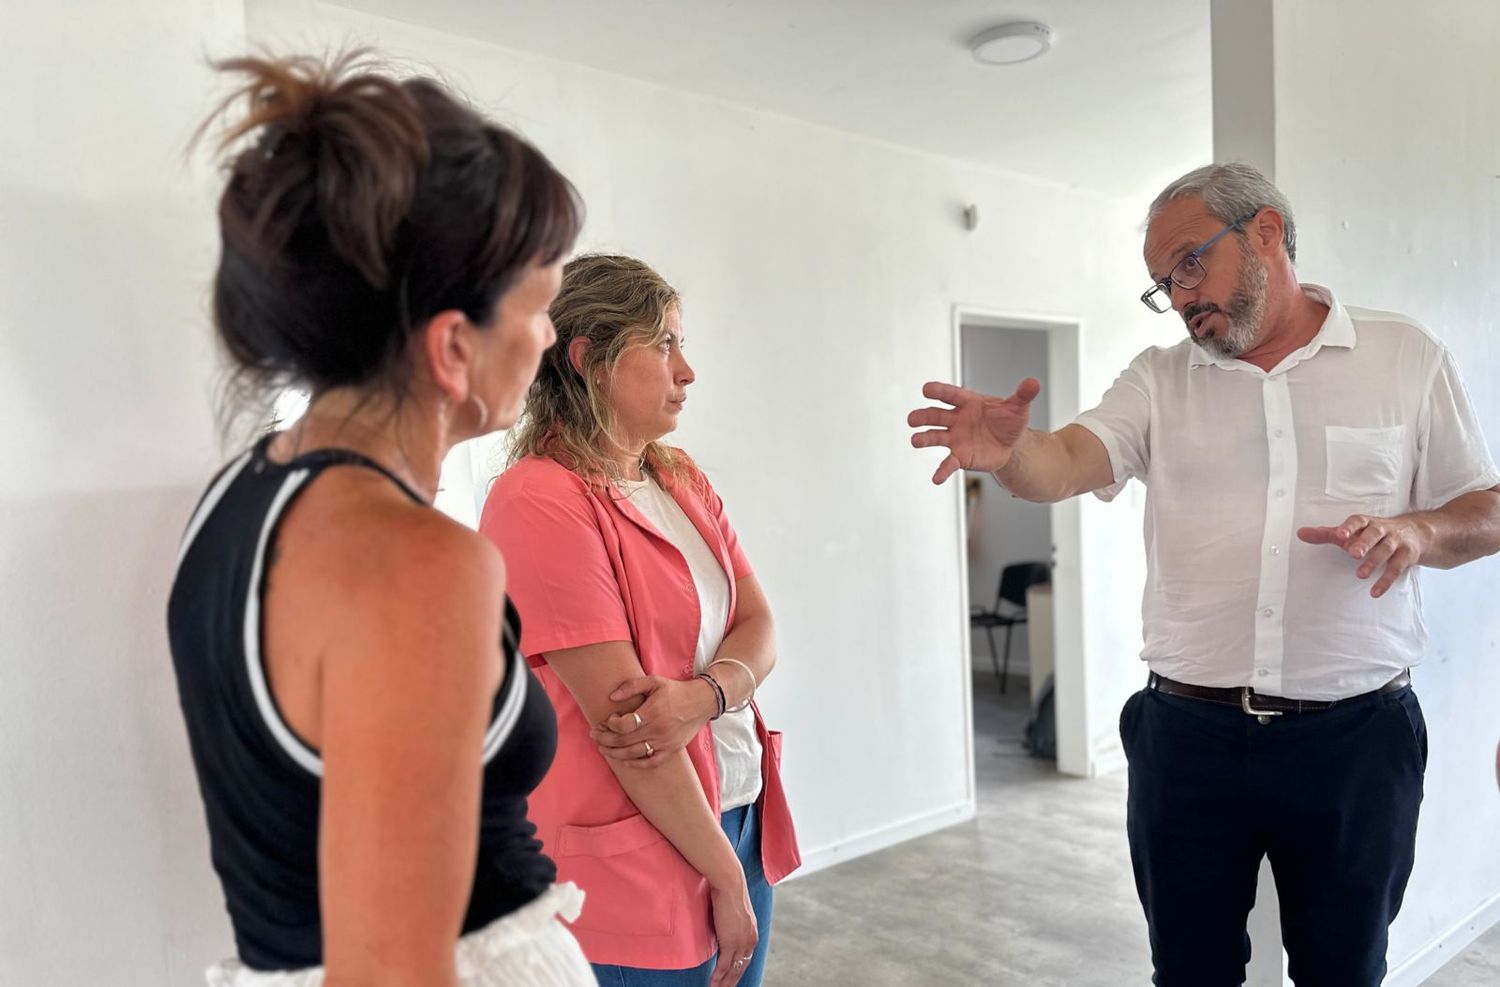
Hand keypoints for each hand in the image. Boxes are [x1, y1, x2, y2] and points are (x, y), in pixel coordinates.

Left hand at [590, 675, 715, 768]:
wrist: (703, 701)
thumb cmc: (676, 690)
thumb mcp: (654, 681)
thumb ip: (632, 686)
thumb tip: (611, 697)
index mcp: (652, 712)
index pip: (624, 725)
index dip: (611, 725)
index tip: (607, 720)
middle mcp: (658, 730)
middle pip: (624, 741)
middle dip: (605, 739)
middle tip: (595, 735)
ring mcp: (665, 742)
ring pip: (634, 754)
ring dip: (615, 753)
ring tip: (603, 749)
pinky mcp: (672, 750)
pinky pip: (651, 762)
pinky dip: (637, 764)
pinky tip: (625, 761)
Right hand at [708, 874, 757, 986]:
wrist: (730, 884)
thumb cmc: (729, 892)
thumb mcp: (735, 912)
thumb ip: (732, 924)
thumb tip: (724, 927)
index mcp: (752, 934)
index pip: (746, 958)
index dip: (738, 970)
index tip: (731, 979)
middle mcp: (749, 941)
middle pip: (741, 968)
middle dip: (732, 981)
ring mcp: (741, 943)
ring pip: (733, 970)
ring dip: (724, 983)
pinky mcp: (730, 942)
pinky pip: (724, 966)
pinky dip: (718, 977)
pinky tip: (713, 984)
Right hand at [908, 378, 1040, 483]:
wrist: (1011, 445)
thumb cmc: (1009, 421)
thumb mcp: (1018, 408)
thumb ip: (1023, 395)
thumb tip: (1034, 382)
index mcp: (968, 402)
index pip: (951, 395)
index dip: (939, 391)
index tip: (926, 389)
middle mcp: (957, 419)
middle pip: (936, 415)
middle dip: (923, 416)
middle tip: (912, 419)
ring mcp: (955, 438)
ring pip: (936, 436)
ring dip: (924, 438)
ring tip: (915, 440)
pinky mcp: (959, 456)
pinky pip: (948, 463)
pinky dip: (942, 471)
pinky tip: (936, 479)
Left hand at [1297, 513, 1431, 597]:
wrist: (1415, 532)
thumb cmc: (1374, 533)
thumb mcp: (1352, 532)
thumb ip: (1327, 534)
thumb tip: (1301, 533)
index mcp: (1366, 522)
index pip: (1358, 521)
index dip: (1349, 527)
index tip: (1340, 535)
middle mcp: (1382, 530)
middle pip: (1374, 534)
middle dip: (1364, 543)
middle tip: (1352, 553)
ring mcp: (1396, 542)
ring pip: (1386, 550)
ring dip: (1374, 562)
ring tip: (1360, 575)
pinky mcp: (1406, 556)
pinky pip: (1397, 568)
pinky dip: (1386, 580)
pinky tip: (1375, 592)